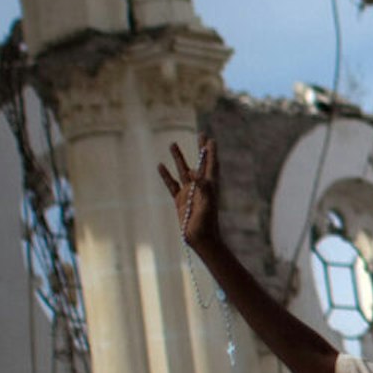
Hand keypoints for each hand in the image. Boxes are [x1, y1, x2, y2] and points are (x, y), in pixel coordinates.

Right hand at [157, 136, 225, 254]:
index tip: (211, 140)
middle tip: (201, 134)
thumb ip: (203, 186)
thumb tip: (193, 171)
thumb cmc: (207, 222)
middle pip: (200, 163)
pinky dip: (166, 175)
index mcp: (210, 185)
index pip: (212, 164)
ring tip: (172, 143)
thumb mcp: (207, 203)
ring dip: (178, 157)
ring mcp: (189, 192)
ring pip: (183, 170)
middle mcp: (200, 186)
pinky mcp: (179, 200)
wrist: (200, 238)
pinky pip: (171, 184)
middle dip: (200, 149)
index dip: (212, 152)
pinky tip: (160, 165)